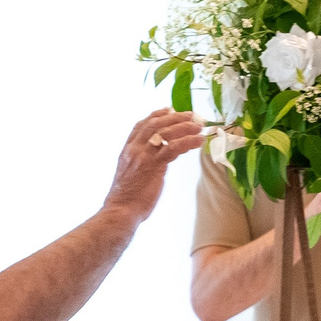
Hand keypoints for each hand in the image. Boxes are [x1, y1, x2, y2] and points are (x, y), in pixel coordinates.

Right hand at [105, 109, 204, 223]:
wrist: (121, 210)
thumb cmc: (127, 198)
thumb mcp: (130, 173)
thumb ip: (141, 162)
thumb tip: (157, 159)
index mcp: (127, 150)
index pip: (141, 125)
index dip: (156, 115)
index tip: (169, 109)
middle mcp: (134, 149)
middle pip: (155, 124)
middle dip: (175, 117)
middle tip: (192, 116)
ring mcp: (143, 156)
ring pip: (165, 132)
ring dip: (185, 126)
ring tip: (199, 126)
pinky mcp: (153, 166)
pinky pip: (173, 147)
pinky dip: (188, 141)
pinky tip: (198, 140)